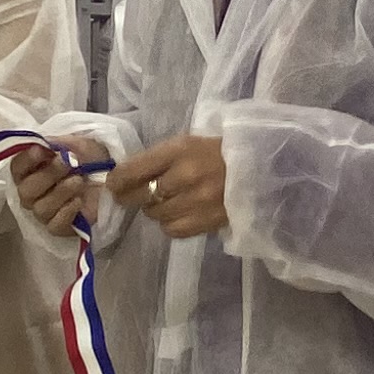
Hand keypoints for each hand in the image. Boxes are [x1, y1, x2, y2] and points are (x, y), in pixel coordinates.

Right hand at [13, 137, 109, 239]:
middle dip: (47, 175)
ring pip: (41, 208)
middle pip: (26, 191)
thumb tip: (46, 143)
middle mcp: (32, 193)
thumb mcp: (78, 144)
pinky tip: (79, 200)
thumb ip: (60, 143)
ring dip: (61, 192)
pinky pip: (54, 225)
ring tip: (79, 181)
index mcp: (31, 171)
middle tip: (68, 163)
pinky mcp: (59, 227)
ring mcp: (44, 212)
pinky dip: (67, 212)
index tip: (43, 150)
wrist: (112, 179)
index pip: (17, 168)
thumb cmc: (89, 160)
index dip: (27, 159)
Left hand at [110, 133, 231, 239]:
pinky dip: (170, 223)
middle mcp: (184, 176)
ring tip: (166, 201)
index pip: (133, 170)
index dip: (117, 180)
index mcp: (179, 150)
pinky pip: (171, 229)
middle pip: (139, 195)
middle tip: (129, 196)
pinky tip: (179, 213)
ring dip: (154, 209)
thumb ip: (158, 159)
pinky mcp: (204, 222)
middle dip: (130, 196)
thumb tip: (125, 177)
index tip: (114, 184)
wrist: (260, 171)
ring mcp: (195, 202)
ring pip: (154, 213)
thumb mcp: (187, 144)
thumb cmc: (217, 153)